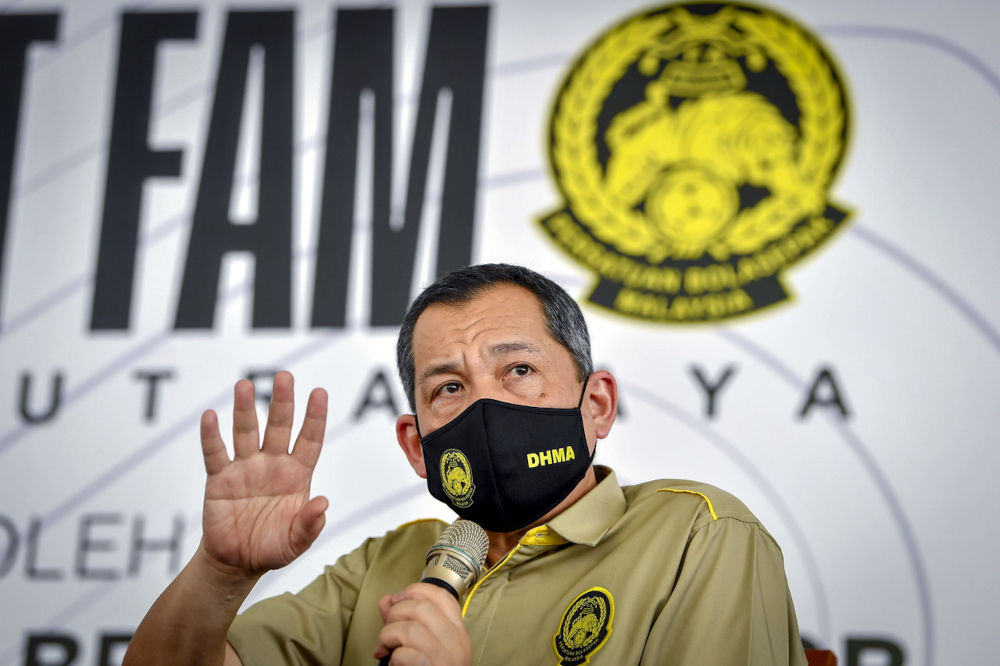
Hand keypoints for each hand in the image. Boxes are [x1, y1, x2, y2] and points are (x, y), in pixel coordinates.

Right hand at [199, 371, 327, 576]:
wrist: (237, 562)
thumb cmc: (273, 548)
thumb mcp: (297, 541)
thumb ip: (310, 524)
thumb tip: (323, 503)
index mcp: (296, 474)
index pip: (309, 440)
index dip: (315, 417)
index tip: (319, 392)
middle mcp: (272, 464)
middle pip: (278, 426)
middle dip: (282, 402)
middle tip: (284, 376)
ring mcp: (245, 468)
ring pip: (246, 432)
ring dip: (245, 409)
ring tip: (245, 385)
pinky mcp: (219, 479)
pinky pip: (215, 454)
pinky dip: (211, 436)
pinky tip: (210, 416)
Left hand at [374, 583, 471, 665]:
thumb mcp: (425, 646)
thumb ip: (405, 621)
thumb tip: (386, 601)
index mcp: (457, 631)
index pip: (441, 596)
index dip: (415, 591)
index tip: (398, 601)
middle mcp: (455, 641)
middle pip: (421, 607)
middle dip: (395, 614)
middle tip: (388, 630)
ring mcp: (445, 657)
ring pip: (409, 629)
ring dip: (388, 636)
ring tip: (385, 648)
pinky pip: (405, 655)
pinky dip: (393, 658)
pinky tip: (395, 664)